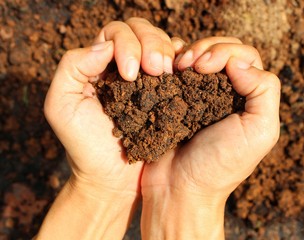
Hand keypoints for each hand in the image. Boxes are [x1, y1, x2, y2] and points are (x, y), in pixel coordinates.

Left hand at [38, 18, 177, 238]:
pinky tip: (181, 70)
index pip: (116, 33)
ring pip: (161, 42)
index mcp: (98, 64)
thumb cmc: (85, 145)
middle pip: (141, 31)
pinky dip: (183, 59)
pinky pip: (179, 63)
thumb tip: (105, 45)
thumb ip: (72, 67)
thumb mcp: (61, 105)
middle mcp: (124, 65)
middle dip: (151, 43)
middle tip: (156, 70)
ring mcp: (149, 78)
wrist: (113, 178)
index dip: (127, 44)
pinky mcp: (168, 92)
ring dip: (166, 51)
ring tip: (166, 73)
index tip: (131, 75)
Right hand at [140, 37, 280, 238]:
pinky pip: (175, 70)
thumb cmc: (219, 166)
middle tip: (189, 64)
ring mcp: (197, 94)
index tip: (205, 67)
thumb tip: (238, 62)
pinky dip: (171, 62)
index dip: (225, 52)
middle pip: (222, 49)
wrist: (178, 189)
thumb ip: (264, 90)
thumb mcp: (260, 132)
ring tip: (177, 67)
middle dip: (206, 48)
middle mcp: (225, 92)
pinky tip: (166, 70)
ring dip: (187, 53)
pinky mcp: (173, 99)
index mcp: (248, 97)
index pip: (244, 56)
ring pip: (198, 55)